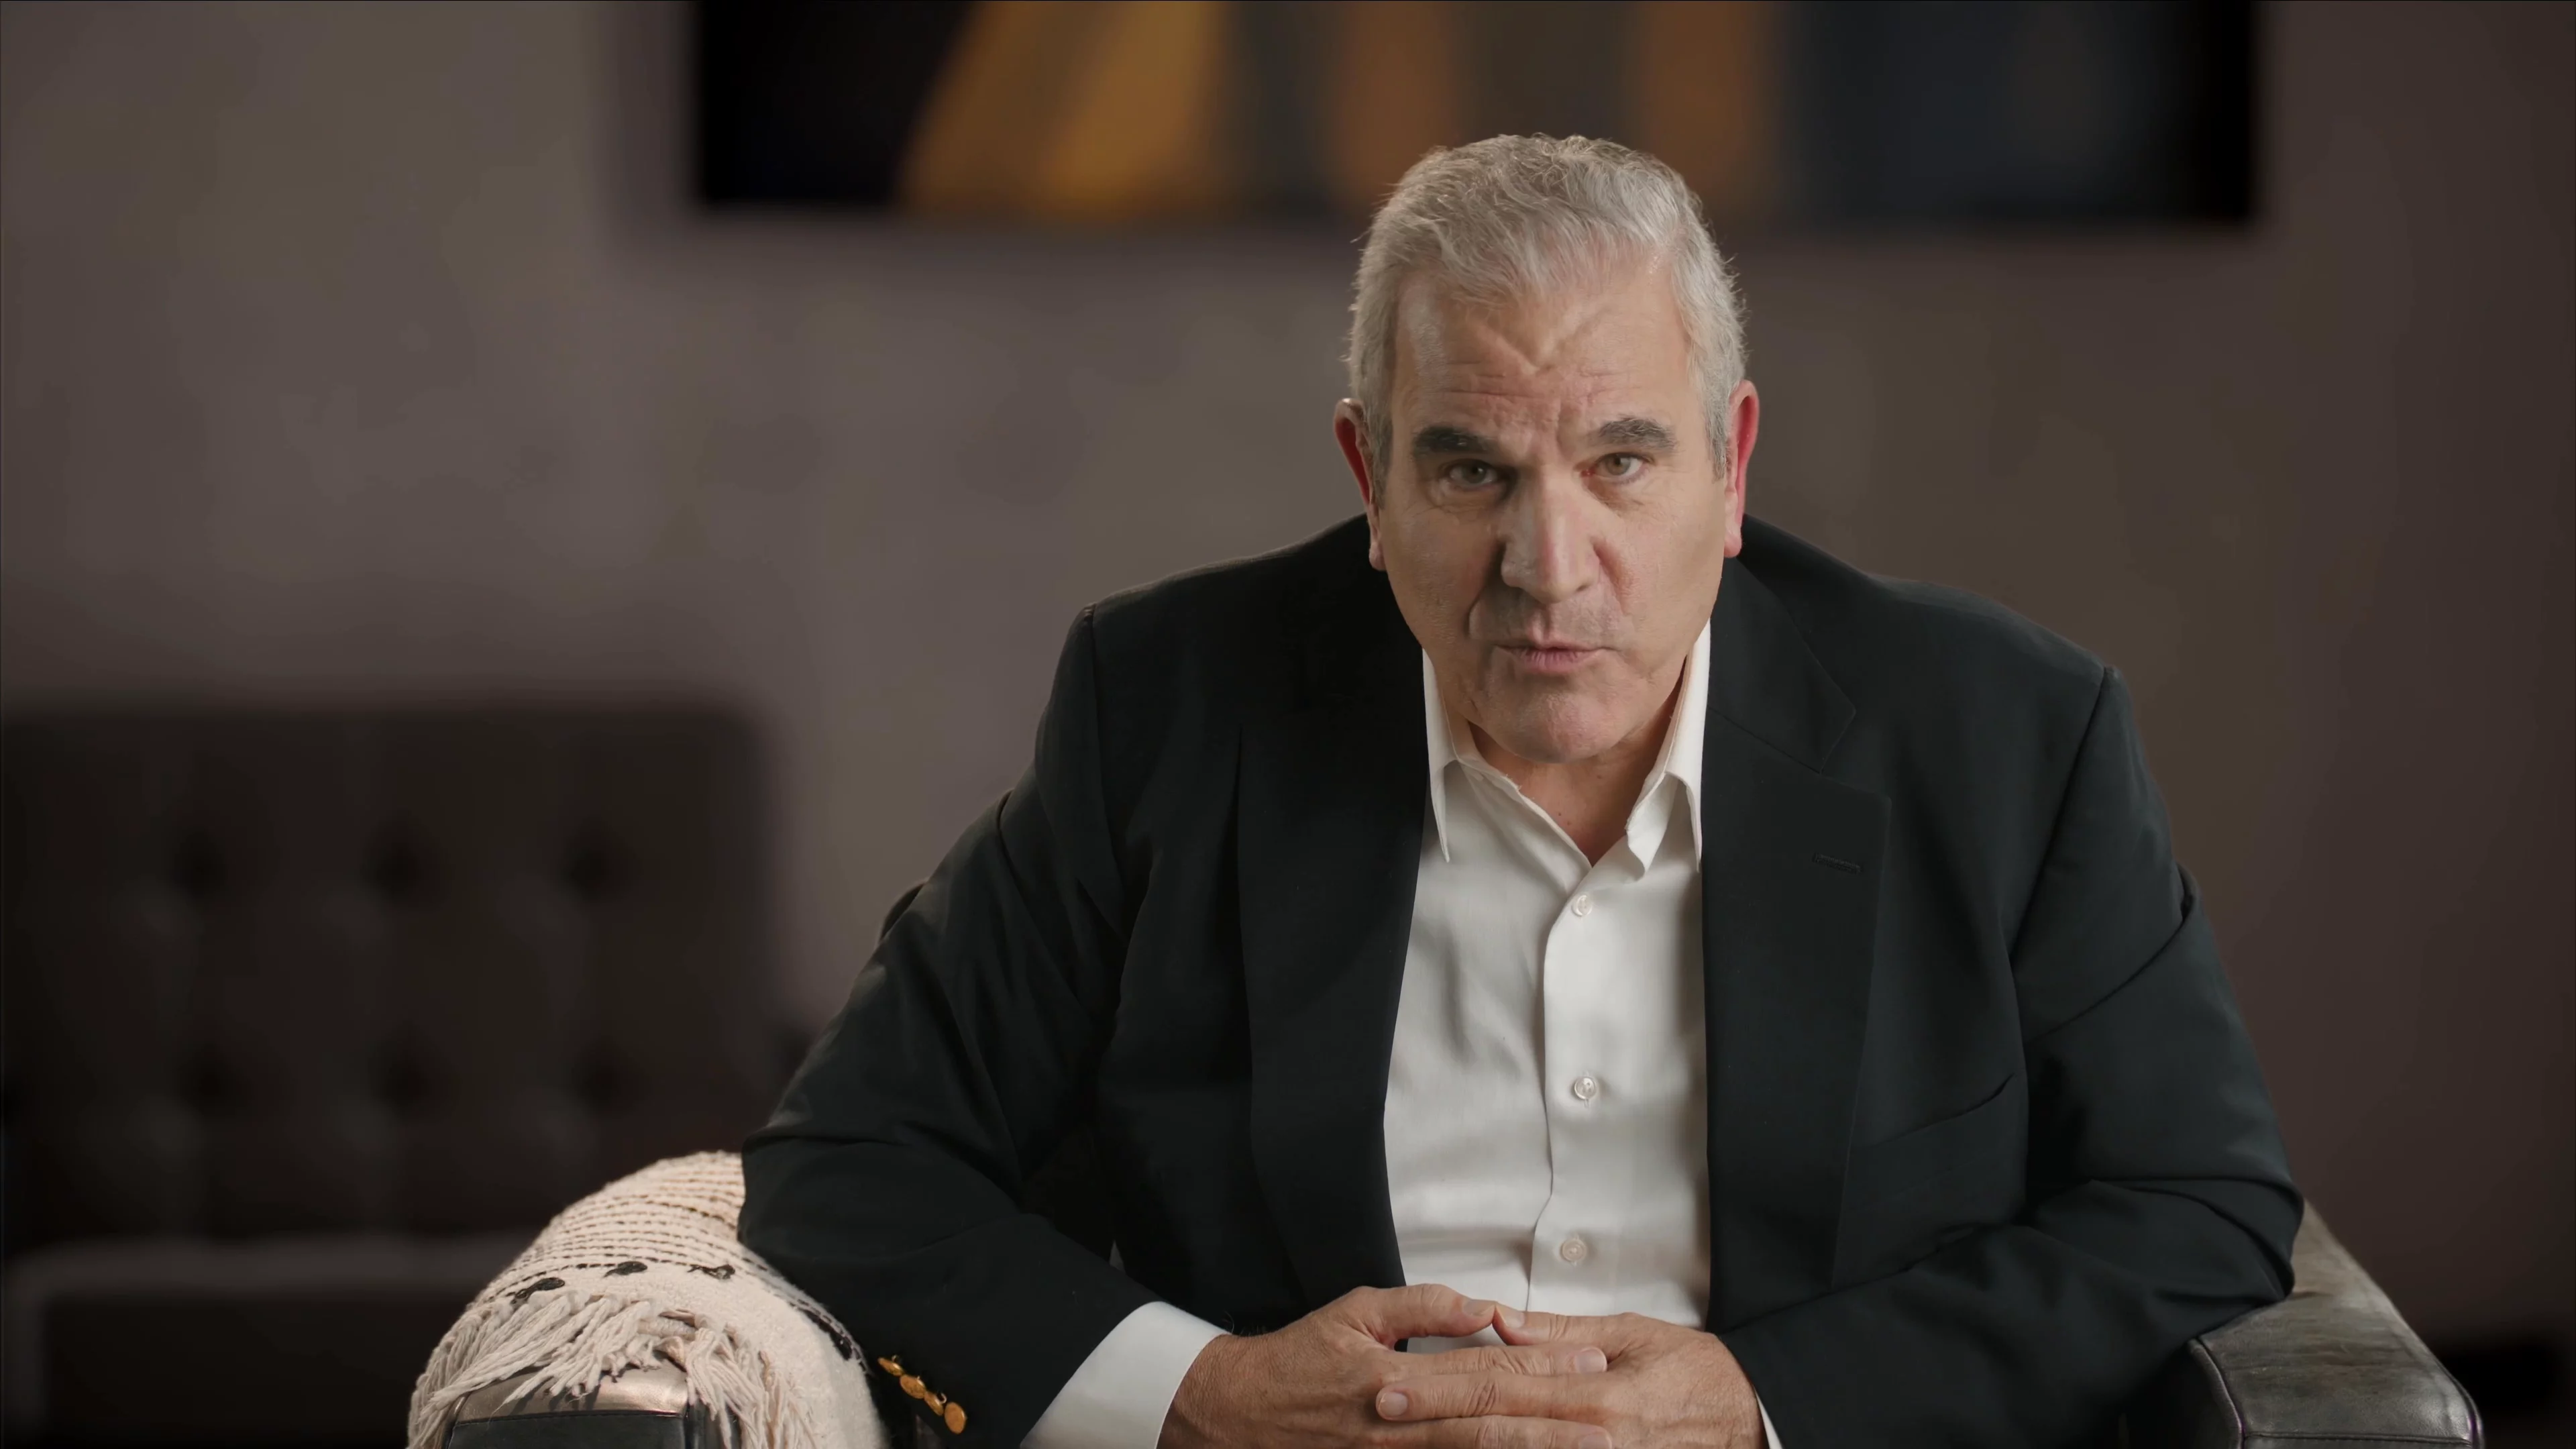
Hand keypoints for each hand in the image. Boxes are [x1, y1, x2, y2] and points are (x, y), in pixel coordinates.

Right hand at [1160, 1284, 1613, 1448]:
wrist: (1234, 1418)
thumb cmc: (1295, 1363)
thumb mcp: (1352, 1313)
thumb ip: (1421, 1306)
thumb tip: (1483, 1306)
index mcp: (1393, 1376)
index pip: (1483, 1372)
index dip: (1541, 1370)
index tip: (1591, 1363)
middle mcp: (1397, 1427)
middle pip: (1490, 1427)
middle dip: (1554, 1426)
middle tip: (1611, 1424)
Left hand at [1373, 1309, 1763, 1448]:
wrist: (1748, 1419)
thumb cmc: (1695, 1374)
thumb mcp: (1632, 1336)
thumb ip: (1562, 1335)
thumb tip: (1500, 1323)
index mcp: (1598, 1395)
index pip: (1502, 1389)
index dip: (1443, 1388)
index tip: (1393, 1385)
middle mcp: (1596, 1440)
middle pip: (1498, 1432)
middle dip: (1434, 1425)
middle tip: (1380, 1415)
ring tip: (1404, 1443)